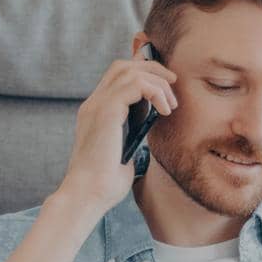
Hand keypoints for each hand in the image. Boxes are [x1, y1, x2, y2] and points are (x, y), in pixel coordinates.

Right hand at [55, 54, 178, 216]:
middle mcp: (93, 104)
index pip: (117, 76)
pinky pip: (136, 84)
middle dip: (153, 69)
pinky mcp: (106, 111)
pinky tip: (165, 111)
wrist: (88, 195)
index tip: (166, 90)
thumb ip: (132, 132)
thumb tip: (151, 122)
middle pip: (122, 66)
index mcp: (96, 111)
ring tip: (170, 106)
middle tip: (173, 85)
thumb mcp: (124, 150)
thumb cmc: (105, 183)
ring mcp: (97, 105)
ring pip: (130, 70)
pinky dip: (156, 92)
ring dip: (158, 83)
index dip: (144, 74)